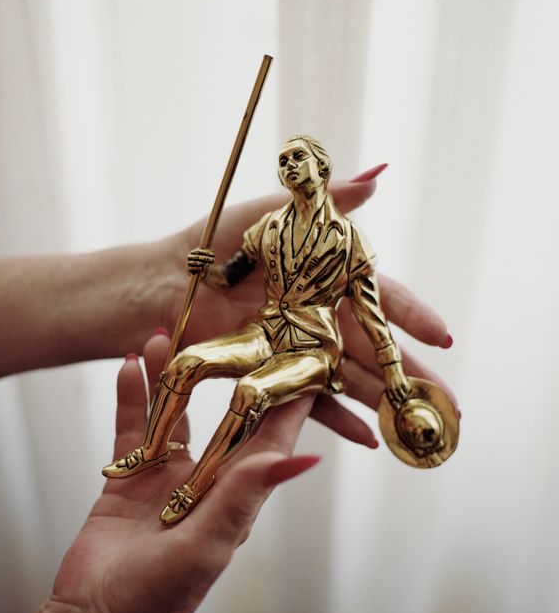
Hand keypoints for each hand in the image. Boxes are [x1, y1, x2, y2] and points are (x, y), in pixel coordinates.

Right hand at [51, 333, 318, 612]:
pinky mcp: (130, 479)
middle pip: (220, 415)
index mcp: (235, 496)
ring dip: (169, 376)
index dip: (286, 397)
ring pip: (173, 413)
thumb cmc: (161, 598)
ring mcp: (166, 477)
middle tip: (225, 328)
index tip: (299, 352)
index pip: (270, 436)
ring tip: (163, 335)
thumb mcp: (208, 544)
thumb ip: (247, 495)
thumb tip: (307, 458)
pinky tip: (127, 365)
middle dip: (223, 372)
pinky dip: (129, 397)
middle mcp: (205, 481)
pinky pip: (131, 429)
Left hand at [170, 174, 456, 446]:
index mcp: (325, 278)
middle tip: (447, 399)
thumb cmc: (213, 239)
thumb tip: (381, 174)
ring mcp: (298, 347)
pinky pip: (309, 401)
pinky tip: (367, 438)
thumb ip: (327, 201)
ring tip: (415, 424)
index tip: (442, 336)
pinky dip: (337, 419)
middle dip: (411, 372)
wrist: (165, 279)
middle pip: (375, 348)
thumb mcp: (273, 212)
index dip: (412, 317)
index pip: (380, 298)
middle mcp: (319, 316)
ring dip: (383, 401)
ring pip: (351, 378)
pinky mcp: (272, 373)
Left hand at [383, 362, 410, 408]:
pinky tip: (408, 391)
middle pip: (399, 398)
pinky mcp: (402, 382)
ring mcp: (398, 386)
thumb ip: (392, 391)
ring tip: (406, 397)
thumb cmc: (389, 377)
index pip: (392, 399)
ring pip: (403, 394)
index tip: (398, 408)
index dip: (395, 404)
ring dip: (405, 396)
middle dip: (401, 401)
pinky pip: (406, 389)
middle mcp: (393, 388)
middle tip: (404, 403)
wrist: (391, 368)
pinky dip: (407, 390)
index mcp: (389, 389)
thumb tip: (397, 399)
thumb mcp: (389, 384)